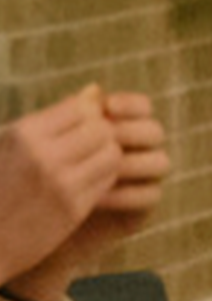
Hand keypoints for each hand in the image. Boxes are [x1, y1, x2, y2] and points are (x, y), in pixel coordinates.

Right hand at [2, 88, 166, 298]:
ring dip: (106, 155)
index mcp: (23, 134)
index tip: (81, 124)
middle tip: (90, 144)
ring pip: (112, 154)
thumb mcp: (8, 144)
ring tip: (89, 161)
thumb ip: (52, 119)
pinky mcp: (75, 209)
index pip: (81, 107)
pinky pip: (108, 180)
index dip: (87, 113)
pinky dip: (104, 177)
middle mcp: (43, 157)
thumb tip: (95, 91)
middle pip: (102, 129)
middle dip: (101, 134)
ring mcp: (61, 184)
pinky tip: (87, 181)